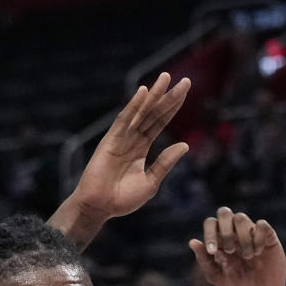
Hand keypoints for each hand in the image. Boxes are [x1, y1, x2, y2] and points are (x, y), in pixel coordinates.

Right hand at [69, 72, 190, 220]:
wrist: (100, 208)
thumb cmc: (122, 199)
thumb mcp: (151, 182)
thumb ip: (165, 163)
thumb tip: (185, 145)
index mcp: (141, 148)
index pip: (160, 123)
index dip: (172, 108)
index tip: (184, 93)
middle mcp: (132, 139)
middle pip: (154, 113)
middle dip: (168, 97)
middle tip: (185, 81)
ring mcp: (121, 138)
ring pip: (141, 112)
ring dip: (153, 95)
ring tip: (166, 78)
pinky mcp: (110, 141)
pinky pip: (124, 120)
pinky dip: (134, 106)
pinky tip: (143, 92)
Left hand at [188, 207, 285, 285]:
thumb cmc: (238, 284)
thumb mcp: (218, 277)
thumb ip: (205, 260)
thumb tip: (192, 242)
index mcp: (220, 240)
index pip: (210, 224)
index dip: (209, 234)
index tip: (212, 252)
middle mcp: (234, 232)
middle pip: (224, 212)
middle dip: (225, 231)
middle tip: (230, 250)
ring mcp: (251, 232)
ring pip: (241, 217)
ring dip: (242, 238)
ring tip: (248, 256)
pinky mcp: (268, 236)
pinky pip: (262, 225)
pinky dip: (258, 238)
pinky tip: (259, 252)